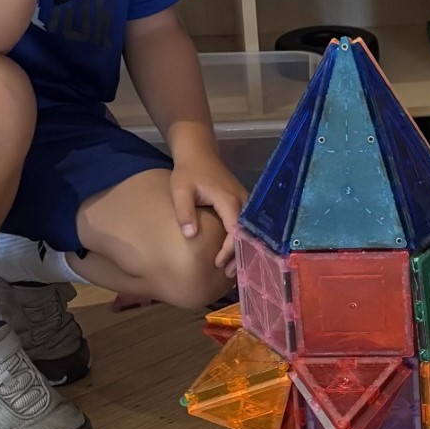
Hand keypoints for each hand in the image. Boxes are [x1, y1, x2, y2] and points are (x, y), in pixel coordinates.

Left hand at [170, 149, 246, 275]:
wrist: (199, 153)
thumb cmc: (188, 172)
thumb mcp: (180, 190)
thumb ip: (185, 212)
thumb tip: (190, 236)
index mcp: (229, 200)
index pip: (235, 230)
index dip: (229, 249)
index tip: (217, 263)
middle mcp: (243, 201)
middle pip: (247, 233)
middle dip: (240, 255)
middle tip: (229, 275)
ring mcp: (246, 201)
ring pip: (250, 230)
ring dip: (242, 249)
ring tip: (232, 269)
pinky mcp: (243, 203)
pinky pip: (247, 225)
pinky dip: (242, 240)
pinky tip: (234, 253)